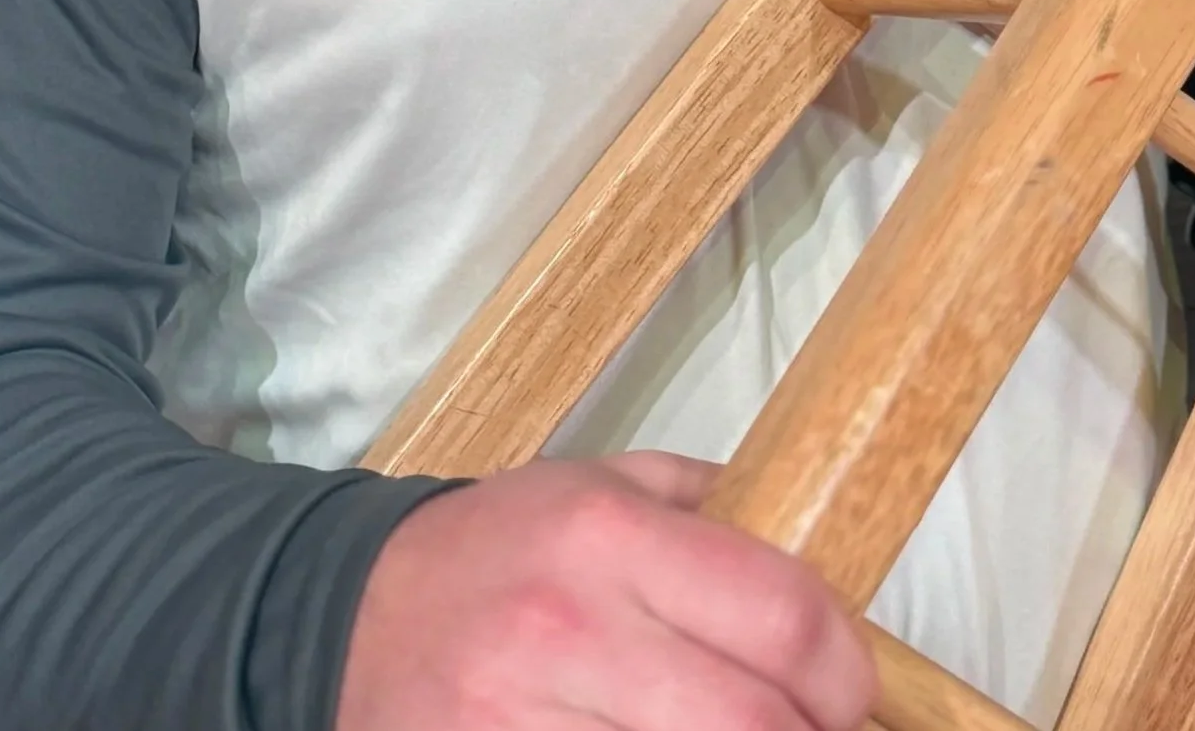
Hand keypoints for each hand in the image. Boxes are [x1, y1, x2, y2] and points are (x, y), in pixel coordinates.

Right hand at [336, 450, 876, 728]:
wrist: (346, 616)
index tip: (848, 691)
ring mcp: (521, 725)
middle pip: (755, 726)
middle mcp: (568, 630)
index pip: (782, 615)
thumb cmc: (496, 550)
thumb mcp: (599, 486)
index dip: (844, 671)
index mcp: (606, 535)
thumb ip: (712, 509)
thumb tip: (827, 556)